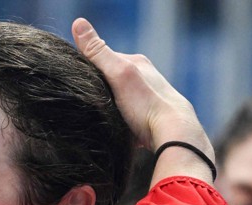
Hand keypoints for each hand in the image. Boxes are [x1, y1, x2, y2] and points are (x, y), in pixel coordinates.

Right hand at [71, 18, 213, 183]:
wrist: (173, 134)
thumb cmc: (145, 105)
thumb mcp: (117, 74)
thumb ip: (98, 52)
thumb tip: (78, 23)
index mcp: (137, 63)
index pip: (105, 59)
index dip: (89, 69)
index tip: (79, 82)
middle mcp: (146, 78)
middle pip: (113, 80)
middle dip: (100, 90)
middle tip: (90, 103)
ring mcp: (150, 98)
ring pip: (121, 99)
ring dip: (111, 107)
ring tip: (104, 118)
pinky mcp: (151, 118)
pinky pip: (129, 117)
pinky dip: (121, 121)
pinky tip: (119, 129)